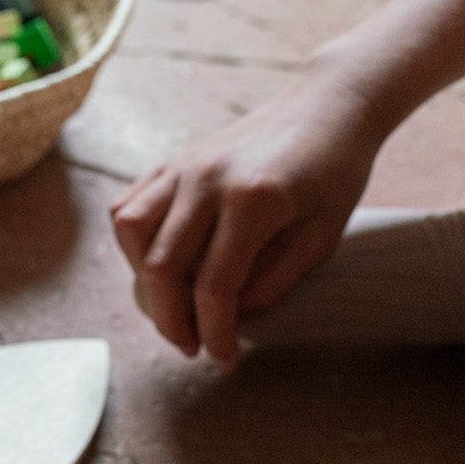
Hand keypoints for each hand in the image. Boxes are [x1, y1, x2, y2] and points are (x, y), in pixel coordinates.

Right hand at [109, 77, 382, 366]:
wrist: (328, 104)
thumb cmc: (335, 170)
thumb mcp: (323, 236)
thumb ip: (275, 281)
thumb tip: (230, 316)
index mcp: (253, 200)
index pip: (214, 286)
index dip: (215, 332)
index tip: (223, 359)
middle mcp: (207, 180)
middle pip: (162, 266)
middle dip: (170, 319)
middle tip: (190, 345)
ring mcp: (183, 166)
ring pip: (132, 233)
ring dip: (143, 278)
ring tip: (171, 300)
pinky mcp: (172, 161)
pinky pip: (129, 207)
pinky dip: (134, 243)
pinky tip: (159, 261)